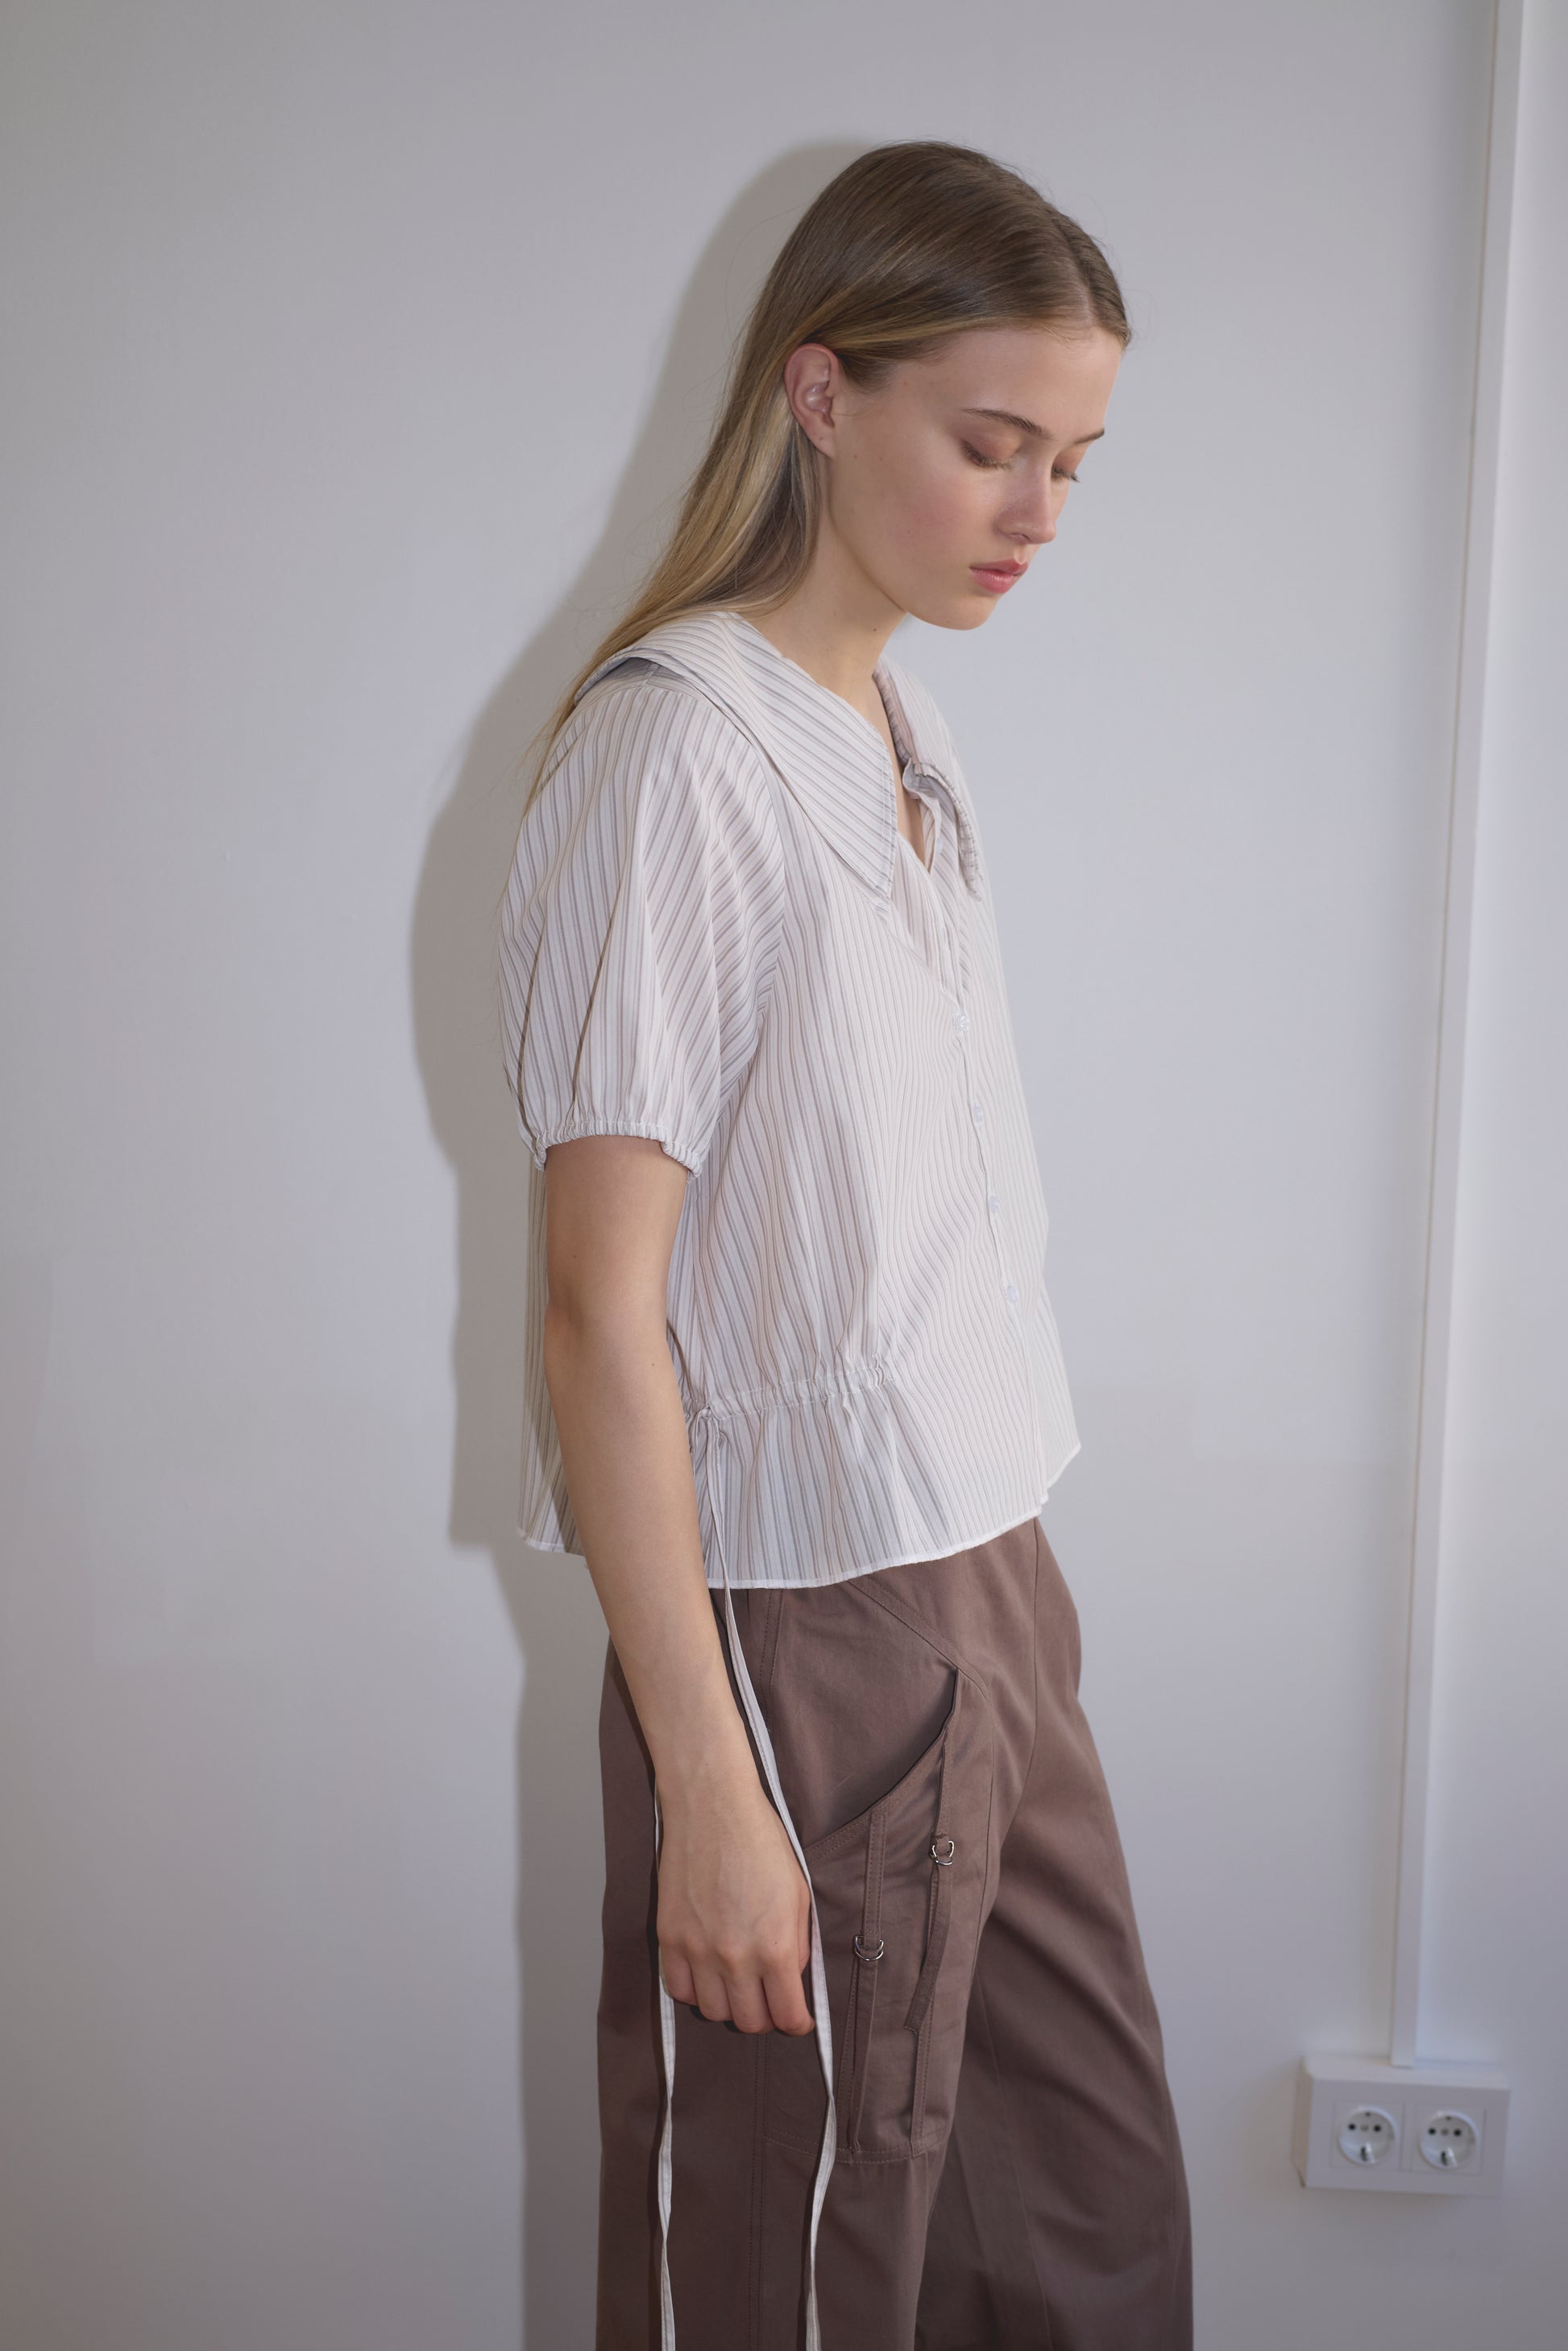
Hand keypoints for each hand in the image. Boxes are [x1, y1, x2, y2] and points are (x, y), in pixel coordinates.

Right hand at [655, 1775, 816, 2035]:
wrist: (714, 1808)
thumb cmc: (760, 1843)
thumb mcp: (798, 1895)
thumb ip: (798, 1945)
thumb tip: (791, 1979)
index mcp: (776, 1947)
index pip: (787, 2016)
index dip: (797, 2023)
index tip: (797, 2018)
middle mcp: (736, 1957)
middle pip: (748, 2022)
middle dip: (764, 2017)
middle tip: (767, 2001)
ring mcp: (698, 1950)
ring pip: (712, 2011)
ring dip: (728, 2005)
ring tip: (736, 1985)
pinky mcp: (670, 1938)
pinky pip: (678, 1989)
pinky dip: (693, 1990)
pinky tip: (705, 1974)